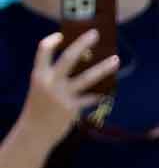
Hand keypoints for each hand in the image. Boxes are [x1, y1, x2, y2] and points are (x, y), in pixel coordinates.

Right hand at [21, 30, 118, 144]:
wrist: (34, 133)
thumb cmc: (40, 107)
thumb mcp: (42, 88)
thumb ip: (57, 76)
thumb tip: (85, 61)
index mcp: (39, 75)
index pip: (43, 51)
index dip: (52, 41)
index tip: (62, 35)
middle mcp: (49, 83)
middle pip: (69, 58)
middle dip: (82, 43)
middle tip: (95, 33)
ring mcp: (62, 95)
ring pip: (87, 78)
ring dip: (104, 68)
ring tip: (116, 60)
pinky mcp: (72, 108)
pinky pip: (92, 97)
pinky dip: (101, 94)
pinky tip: (109, 91)